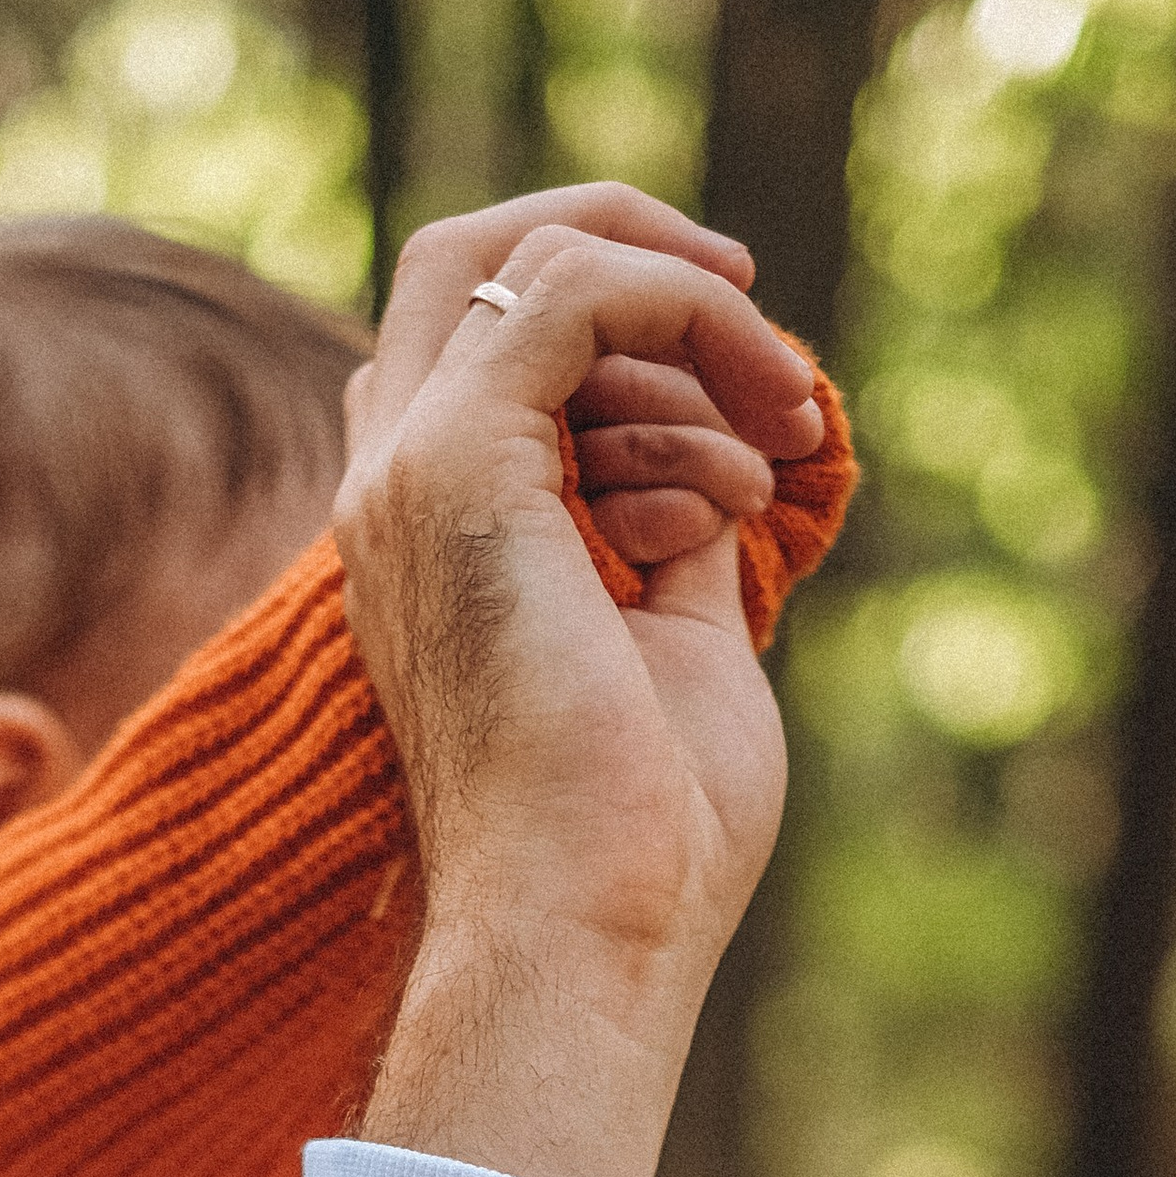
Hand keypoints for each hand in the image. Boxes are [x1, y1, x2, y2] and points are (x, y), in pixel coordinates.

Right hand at [336, 224, 801, 1176]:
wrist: (587, 933)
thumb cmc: (641, 847)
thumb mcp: (676, 647)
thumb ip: (673, 532)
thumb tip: (726, 449)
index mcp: (432, 547)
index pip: (487, 353)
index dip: (621, 326)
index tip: (753, 392)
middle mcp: (393, 498)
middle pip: (469, 258)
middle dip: (628, 243)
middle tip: (753, 303)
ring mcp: (407, 478)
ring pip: (531, 259)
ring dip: (696, 324)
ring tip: (782, 450)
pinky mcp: (456, 467)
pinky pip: (573, 295)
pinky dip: (687, 325)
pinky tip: (756, 454)